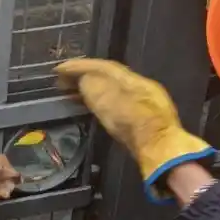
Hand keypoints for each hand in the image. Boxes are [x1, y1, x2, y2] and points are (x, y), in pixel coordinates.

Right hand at [55, 58, 212, 199]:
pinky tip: (92, 109)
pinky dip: (100, 102)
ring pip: (113, 91)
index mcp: (134, 80)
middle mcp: (142, 88)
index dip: (79, 66)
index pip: (103, 67)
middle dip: (84, 76)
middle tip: (62, 81)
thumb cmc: (134, 126)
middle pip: (110, 77)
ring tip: (72, 94)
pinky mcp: (143, 123)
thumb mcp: (109, 102)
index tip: (59, 69)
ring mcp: (145, 106)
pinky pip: (116, 104)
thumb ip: (94, 86)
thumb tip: (83, 79)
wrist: (160, 152)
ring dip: (92, 90)